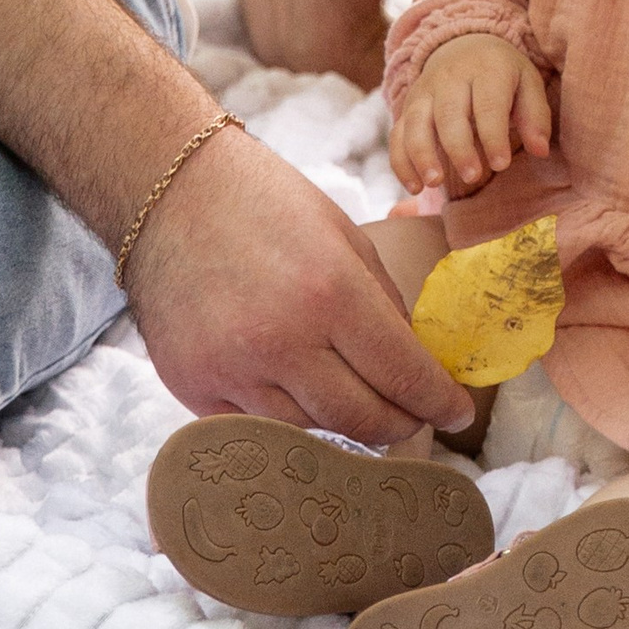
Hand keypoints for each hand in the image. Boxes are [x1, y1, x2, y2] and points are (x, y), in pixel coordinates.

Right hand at [126, 115, 472, 445]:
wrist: (173, 193)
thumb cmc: (267, 204)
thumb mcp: (344, 237)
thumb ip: (381, 303)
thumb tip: (412, 362)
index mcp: (331, 291)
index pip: (402, 373)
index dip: (437, 401)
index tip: (456, 413)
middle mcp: (282, 339)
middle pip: (359, 418)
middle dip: (400, 425)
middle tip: (415, 420)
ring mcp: (232, 369)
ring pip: (308, 434)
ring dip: (345, 432)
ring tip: (364, 419)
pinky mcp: (192, 385)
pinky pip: (254, 432)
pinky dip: (287, 431)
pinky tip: (307, 418)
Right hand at [388, 32, 555, 199]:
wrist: (463, 45)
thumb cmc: (502, 74)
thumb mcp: (527, 84)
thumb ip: (535, 116)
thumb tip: (540, 150)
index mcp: (486, 69)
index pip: (488, 104)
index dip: (493, 136)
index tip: (501, 164)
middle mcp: (450, 78)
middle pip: (448, 113)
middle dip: (458, 148)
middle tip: (473, 176)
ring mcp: (424, 92)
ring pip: (415, 123)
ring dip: (422, 155)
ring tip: (434, 183)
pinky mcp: (407, 107)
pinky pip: (397, 135)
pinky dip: (401, 162)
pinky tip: (414, 186)